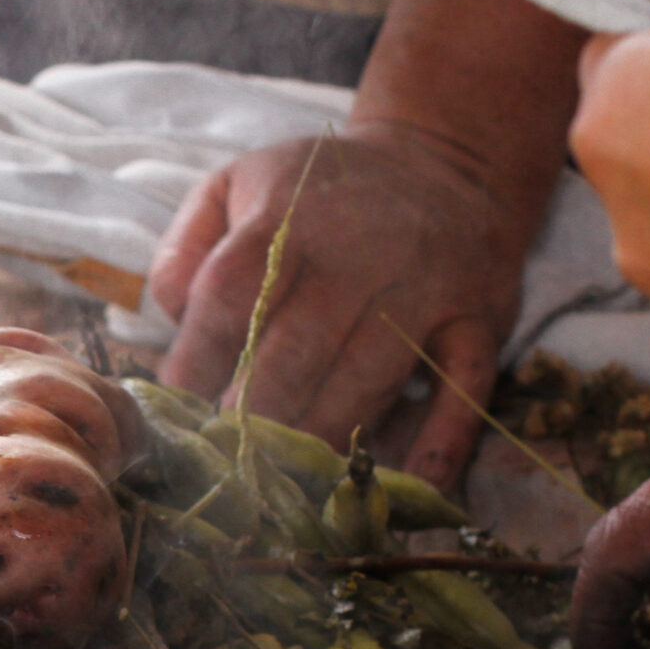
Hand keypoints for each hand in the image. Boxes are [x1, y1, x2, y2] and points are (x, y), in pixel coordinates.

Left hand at [146, 0, 581, 487]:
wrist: (443, 160)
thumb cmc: (318, 192)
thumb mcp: (238, 185)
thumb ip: (188, 247)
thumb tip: (172, 313)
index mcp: (285, 223)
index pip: (227, 296)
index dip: (195, 360)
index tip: (175, 410)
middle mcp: (357, 256)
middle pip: (296, 351)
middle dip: (254, 417)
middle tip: (226, 464)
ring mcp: (423, 290)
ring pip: (368, 381)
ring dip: (323, 441)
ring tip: (285, 486)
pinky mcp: (478, 319)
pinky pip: (461, 389)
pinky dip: (439, 443)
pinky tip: (405, 488)